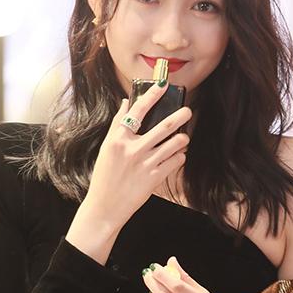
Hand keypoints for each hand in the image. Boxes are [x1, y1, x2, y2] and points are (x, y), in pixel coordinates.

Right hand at [83, 83, 190, 231]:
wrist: (105, 207)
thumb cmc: (104, 177)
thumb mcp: (106, 149)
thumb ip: (117, 125)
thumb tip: (126, 103)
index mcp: (118, 139)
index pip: (137, 111)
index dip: (152, 96)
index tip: (163, 85)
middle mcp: (132, 150)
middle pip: (163, 127)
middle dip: (180, 116)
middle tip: (188, 111)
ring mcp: (144, 164)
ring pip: (173, 145)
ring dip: (182, 139)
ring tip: (183, 138)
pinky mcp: (154, 179)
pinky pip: (174, 162)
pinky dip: (179, 157)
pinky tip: (177, 156)